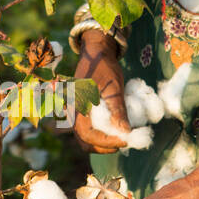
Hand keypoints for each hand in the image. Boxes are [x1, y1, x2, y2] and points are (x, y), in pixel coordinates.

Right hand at [72, 30, 131, 152]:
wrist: (95, 52)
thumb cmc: (104, 67)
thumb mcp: (114, 87)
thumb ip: (118, 110)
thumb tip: (126, 132)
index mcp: (77, 106)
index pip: (88, 135)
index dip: (107, 142)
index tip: (126, 140)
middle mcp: (73, 112)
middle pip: (84, 141)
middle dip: (104, 146)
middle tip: (124, 143)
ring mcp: (75, 112)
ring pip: (85, 137)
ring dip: (102, 142)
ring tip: (121, 138)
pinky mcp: (81, 111)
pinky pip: (87, 129)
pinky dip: (100, 135)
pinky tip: (114, 129)